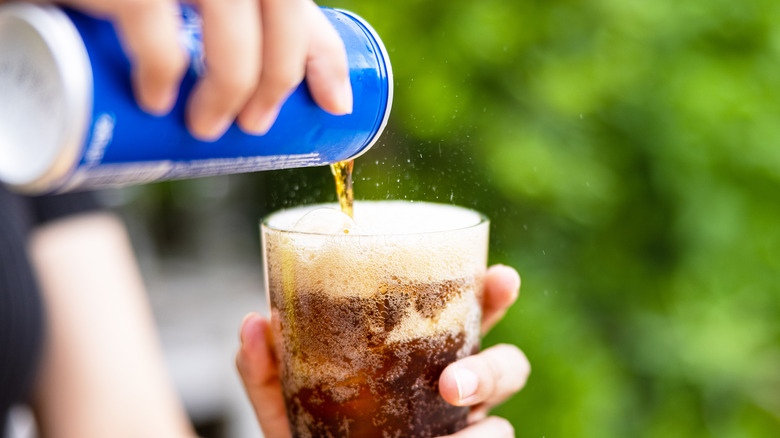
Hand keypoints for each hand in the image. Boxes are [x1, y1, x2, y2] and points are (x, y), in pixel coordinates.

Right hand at [13, 0, 351, 139]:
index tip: (334, 107)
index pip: (300, 6)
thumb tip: (340, 102)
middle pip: (279, 19)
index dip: (327, 57)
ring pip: (230, 31)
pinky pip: (158, 36)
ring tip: (207, 126)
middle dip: (277, 81)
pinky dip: (163, 76)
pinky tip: (156, 101)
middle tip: (255, 124)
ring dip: (229, 89)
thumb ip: (264, 25)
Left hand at [236, 264, 528, 437]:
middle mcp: (450, 395)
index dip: (494, 296)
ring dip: (480, 433)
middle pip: (506, 367)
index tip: (501, 277)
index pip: (468, 318)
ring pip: (502, 426)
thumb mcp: (283, 407)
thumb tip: (255, 322)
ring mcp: (459, 432)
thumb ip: (267, 371)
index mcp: (420, 361)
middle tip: (451, 384)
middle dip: (496, 368)